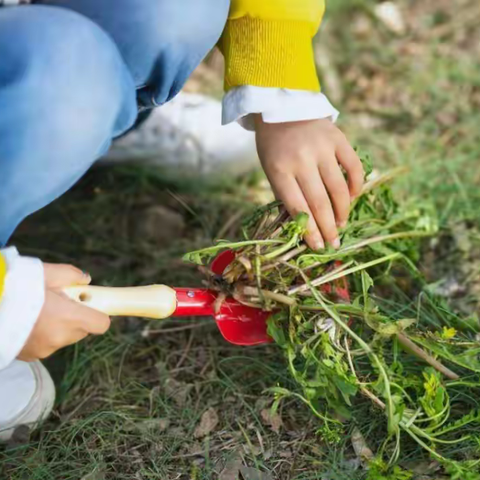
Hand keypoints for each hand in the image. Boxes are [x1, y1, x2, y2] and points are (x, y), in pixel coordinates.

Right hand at [18, 264, 110, 361]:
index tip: (90, 304)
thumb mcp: (47, 272)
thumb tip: (86, 280)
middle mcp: (60, 337)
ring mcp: (44, 350)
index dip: (98, 313)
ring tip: (36, 310)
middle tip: (57, 302)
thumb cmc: (16, 286)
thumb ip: (72, 275)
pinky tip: (26, 322)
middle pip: (81, 330)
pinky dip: (41, 334)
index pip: (101, 324)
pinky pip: (45, 344)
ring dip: (57, 326)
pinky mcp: (29, 356)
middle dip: (75, 317)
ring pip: (62, 337)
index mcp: (70, 317)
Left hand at [255, 117, 363, 249]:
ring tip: (341, 224)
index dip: (310, 231)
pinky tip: (353, 197)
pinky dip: (356, 185)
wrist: (282, 107)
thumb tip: (304, 226)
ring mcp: (322, 148)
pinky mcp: (338, 138)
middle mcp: (301, 159)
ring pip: (338, 188)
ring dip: (343, 211)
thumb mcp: (271, 170)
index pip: (298, 208)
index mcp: (279, 170)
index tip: (318, 247)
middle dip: (328, 227)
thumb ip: (286, 194)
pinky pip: (353, 167)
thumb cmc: (274, 146)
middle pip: (319, 202)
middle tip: (335, 243)